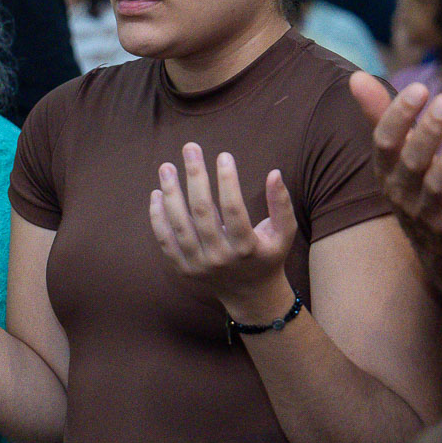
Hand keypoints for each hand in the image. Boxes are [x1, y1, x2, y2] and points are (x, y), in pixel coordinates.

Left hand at [149, 143, 296, 321]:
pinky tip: (157, 193)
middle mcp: (220, 258)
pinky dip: (157, 217)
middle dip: (195, 176)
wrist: (250, 295)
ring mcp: (199, 265)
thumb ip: (281, 204)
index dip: (228, 180)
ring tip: (166, 167)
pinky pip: (166, 240)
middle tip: (190, 148)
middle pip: (202, 212)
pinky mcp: (183, 269)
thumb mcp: (284, 233)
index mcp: (246, 247)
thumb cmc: (268, 256)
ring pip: (179, 224)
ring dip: (170, 193)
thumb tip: (274, 173)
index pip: (233, 209)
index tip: (223, 155)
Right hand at [349, 72, 441, 274]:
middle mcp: (402, 193)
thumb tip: (355, 76)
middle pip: (412, 161)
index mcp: (386, 170)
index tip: (420, 88)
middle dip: (429, 131)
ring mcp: (428, 215)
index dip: (399, 115)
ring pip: (439, 185)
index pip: (385, 142)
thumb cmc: (415, 183)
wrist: (439, 245)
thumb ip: (381, 114)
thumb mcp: (398, 152)